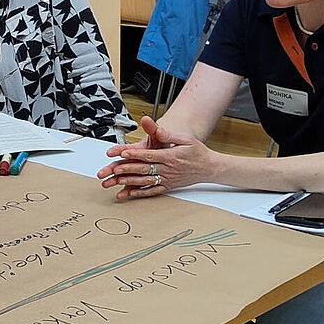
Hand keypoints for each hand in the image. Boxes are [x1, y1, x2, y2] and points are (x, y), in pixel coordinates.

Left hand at [97, 116, 213, 199]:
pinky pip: (152, 191)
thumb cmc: (197, 152)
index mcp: (171, 156)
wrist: (209, 168)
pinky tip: (129, 193)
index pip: (150, 155)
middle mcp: (168, 169)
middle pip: (145, 169)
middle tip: (114, 169)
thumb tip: (158, 129)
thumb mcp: (186, 139)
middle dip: (128, 169)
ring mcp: (168, 179)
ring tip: (117, 181)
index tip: (123, 153)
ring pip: (146, 181)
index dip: (135, 154)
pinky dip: (140, 193)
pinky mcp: (168, 186)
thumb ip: (169, 135)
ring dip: (131, 182)